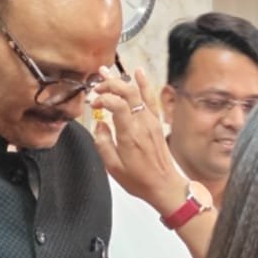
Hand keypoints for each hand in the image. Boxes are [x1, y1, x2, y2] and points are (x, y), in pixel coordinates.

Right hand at [90, 66, 188, 215]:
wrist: (164, 185)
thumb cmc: (139, 179)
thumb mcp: (112, 167)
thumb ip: (102, 142)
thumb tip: (99, 124)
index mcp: (129, 134)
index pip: (117, 104)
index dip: (103, 98)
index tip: (93, 104)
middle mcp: (142, 123)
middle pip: (127, 92)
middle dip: (109, 84)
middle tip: (96, 87)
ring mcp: (151, 121)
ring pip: (137, 92)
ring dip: (121, 80)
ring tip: (106, 72)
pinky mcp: (156, 122)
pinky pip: (150, 98)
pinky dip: (144, 83)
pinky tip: (138, 72)